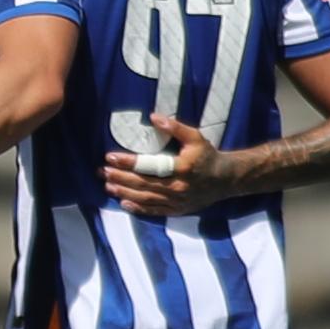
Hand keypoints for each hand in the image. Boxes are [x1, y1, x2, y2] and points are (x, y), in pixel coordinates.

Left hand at [101, 120, 221, 217]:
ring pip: (146, 199)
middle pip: (143, 184)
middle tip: (103, 172)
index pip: (148, 166)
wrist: (226, 180)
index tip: (110, 156)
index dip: (128, 162)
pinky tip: (123, 203)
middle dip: (120, 178)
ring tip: (108, 186)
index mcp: (181, 168)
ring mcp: (177, 201)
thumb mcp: (195, 137)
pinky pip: (154, 211)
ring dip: (124, 193)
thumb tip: (153, 117)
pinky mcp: (177, 210)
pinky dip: (138, 209)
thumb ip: (175, 127)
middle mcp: (178, 187)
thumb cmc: (207, 156)